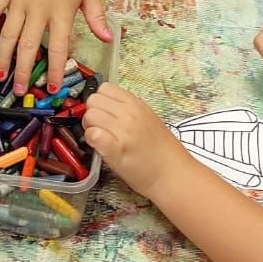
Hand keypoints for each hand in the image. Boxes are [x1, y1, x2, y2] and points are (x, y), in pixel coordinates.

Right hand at [0, 0, 110, 94]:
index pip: (57, 46)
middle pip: (28, 45)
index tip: (50, 87)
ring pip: (8, 33)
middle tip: (19, 90)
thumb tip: (107, 39)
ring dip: (3, 55)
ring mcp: (19, 0)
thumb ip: (97, 16)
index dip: (53, 68)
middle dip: (23, 70)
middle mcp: (38, 9)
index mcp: (60, 12)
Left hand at [81, 82, 192, 199]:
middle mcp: (128, 113)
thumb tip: (106, 108)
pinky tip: (100, 147)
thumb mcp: (147, 118)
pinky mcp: (115, 149)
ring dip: (90, 127)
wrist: (172, 173)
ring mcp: (122, 130)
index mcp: (136, 103)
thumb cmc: (160, 149)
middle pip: (93, 100)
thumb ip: (127, 110)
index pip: (104, 88)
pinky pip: (92, 134)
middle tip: (100, 128)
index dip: (100, 101)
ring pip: (90, 116)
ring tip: (101, 139)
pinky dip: (91, 140)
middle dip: (92, 113)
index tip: (104, 113)